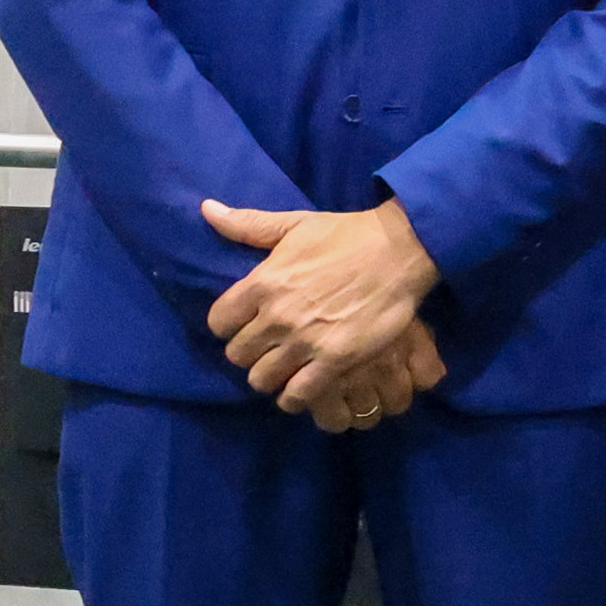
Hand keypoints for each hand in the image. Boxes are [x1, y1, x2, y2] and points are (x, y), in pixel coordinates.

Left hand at [198, 196, 444, 419]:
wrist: (399, 251)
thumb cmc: (346, 235)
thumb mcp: (294, 224)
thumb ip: (247, 224)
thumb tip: (206, 209)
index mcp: (262, 282)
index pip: (218, 322)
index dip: (228, 326)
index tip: (244, 324)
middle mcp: (278, 316)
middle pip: (237, 355)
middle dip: (249, 352)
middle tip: (267, 347)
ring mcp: (306, 341)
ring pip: (262, 379)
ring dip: (270, 376)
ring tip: (283, 368)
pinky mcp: (335, 361)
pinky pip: (297, 395)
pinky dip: (294, 397)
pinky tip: (301, 387)